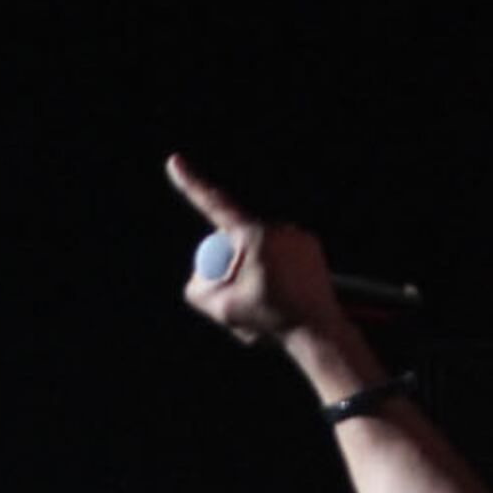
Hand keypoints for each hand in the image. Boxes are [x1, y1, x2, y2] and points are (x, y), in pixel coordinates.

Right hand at [167, 154, 346, 343]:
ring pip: (257, 248)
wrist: (318, 330)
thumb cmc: (270, 319)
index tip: (174, 162)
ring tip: (266, 301)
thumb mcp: (219, 309)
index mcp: (254, 235)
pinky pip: (279, 252)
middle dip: (229, 264)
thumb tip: (200, 275)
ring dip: (252, 270)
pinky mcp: (310, 245)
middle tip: (240, 297)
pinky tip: (282, 293)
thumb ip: (197, 288)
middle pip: (235, 239)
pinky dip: (273, 270)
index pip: (214, 205)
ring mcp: (296, 235)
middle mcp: (277, 227)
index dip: (191, 183)